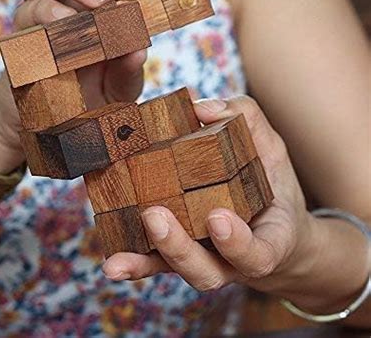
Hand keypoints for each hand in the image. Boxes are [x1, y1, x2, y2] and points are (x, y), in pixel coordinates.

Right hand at [0, 0, 200, 172]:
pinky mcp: (21, 32)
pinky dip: (48, 13)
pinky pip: (27, 12)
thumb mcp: (121, 84)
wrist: (52, 118)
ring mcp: (42, 6)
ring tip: (102, 3)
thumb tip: (139, 48)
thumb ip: (130, 68)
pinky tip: (67, 25)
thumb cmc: (94, 91)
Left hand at [103, 96, 317, 295]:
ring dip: (146, 261)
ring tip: (117, 256)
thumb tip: (202, 109)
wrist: (268, 222)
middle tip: (155, 216)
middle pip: (206, 271)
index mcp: (266, 240)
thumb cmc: (268, 182)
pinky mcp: (177, 255)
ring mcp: (203, 260)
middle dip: (179, 248)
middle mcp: (232, 260)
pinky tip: (112, 264)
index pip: (258, 255)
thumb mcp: (269, 147)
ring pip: (176, 271)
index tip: (217, 217)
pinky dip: (133, 265)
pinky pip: (155, 264)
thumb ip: (245, 120)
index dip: (238, 243)